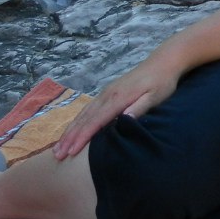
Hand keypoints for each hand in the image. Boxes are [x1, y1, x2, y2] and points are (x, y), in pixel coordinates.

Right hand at [52, 64, 178, 159]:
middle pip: (84, 119)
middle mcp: (107, 95)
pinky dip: (77, 121)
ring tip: (58, 147)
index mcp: (118, 98)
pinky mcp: (107, 93)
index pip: (96, 121)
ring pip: (83, 114)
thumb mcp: (155, 97)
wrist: (162, 63)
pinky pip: (87, 109)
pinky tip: (72, 130)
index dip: (82, 137)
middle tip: (57, 155)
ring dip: (69, 131)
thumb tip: (124, 120)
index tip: (71, 152)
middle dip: (69, 137)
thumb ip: (139, 108)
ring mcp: (105, 93)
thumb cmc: (161, 83)